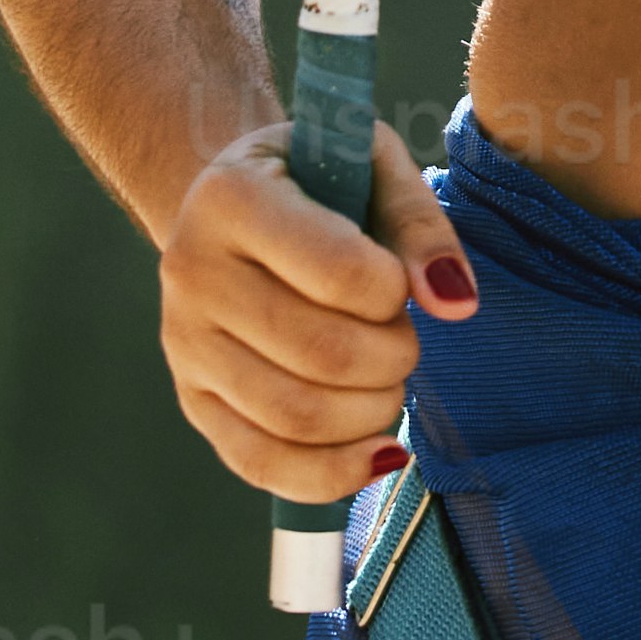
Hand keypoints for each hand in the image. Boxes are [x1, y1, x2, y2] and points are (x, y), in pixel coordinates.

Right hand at [159, 112, 474, 503]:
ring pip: (295, 417)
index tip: (397, 281)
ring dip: (371, 413)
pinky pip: (261, 463)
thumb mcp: (371, 164)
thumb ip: (419, 224)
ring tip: (388, 382)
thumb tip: (456, 303)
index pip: (338, 272)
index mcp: (229, 196)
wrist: (233, 208)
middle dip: (392, 357)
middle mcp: (191, 270)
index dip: (393, 291)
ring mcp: (184, 343)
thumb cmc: (315, 180)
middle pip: (320, 354)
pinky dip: (333, 475)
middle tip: (403, 337)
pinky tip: (379, 455)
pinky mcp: (192, 399)